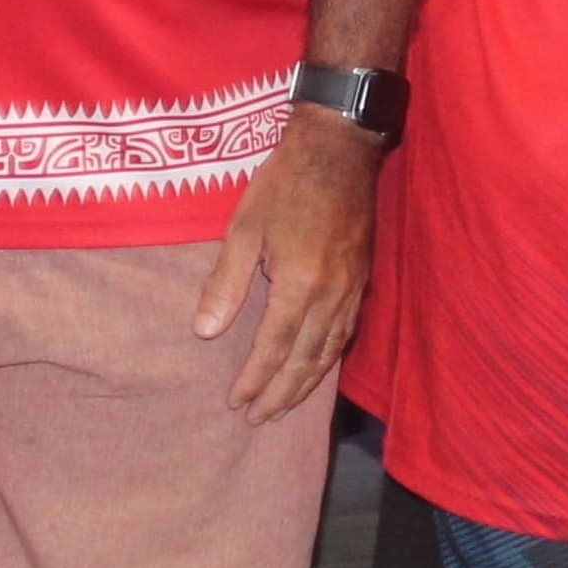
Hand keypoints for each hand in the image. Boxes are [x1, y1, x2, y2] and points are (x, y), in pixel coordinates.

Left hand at [192, 108, 379, 423]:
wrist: (341, 147)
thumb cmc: (286, 182)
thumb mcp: (245, 226)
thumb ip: (226, 283)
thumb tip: (205, 333)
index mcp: (300, 283)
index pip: (274, 348)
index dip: (254, 380)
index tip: (235, 403)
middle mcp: (332, 295)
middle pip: (305, 360)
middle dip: (280, 394)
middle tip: (257, 419)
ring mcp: (352, 289)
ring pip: (329, 352)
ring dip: (305, 385)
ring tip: (282, 406)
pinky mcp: (362, 280)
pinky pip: (345, 333)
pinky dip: (327, 359)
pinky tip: (314, 367)